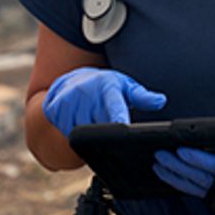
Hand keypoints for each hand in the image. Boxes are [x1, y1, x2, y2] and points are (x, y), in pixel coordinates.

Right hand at [42, 67, 166, 137]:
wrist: (73, 80)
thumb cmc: (105, 86)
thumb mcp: (125, 87)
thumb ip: (142, 96)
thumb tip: (160, 101)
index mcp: (107, 88)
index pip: (114, 106)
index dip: (119, 118)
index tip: (123, 127)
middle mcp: (86, 93)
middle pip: (98, 127)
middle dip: (105, 133)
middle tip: (106, 122)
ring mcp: (68, 101)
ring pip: (82, 133)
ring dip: (89, 134)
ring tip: (92, 119)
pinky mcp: (54, 109)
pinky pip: (66, 133)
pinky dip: (73, 133)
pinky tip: (78, 120)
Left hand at [153, 143, 214, 214]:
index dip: (200, 160)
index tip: (183, 150)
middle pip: (201, 181)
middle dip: (179, 169)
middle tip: (160, 156)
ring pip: (198, 189)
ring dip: (177, 178)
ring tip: (159, 166)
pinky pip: (204, 193)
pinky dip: (187, 185)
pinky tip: (175, 178)